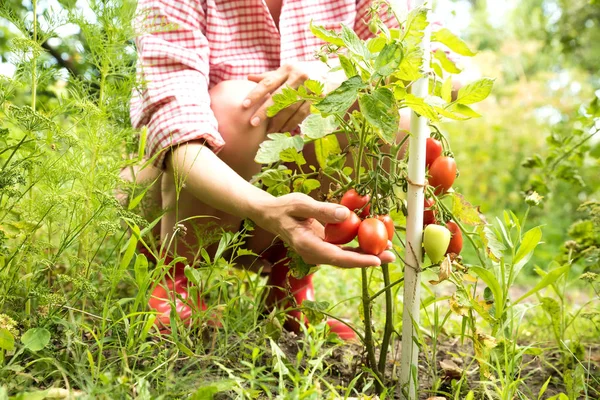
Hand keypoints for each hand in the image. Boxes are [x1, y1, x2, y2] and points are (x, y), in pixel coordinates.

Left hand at [243, 64, 310, 133]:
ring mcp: (309, 89)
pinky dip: (291, 123)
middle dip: (265, 111)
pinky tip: (283, 130)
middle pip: (278, 97)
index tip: (244, 105)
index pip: (268, 82)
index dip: (256, 94)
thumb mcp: (285, 71)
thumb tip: (248, 77)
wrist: (328, 73)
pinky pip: (301, 114)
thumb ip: (268, 76)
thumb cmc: (300, 73)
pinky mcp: (317, 99)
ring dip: (278, 121)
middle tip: (253, 123)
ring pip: (290, 108)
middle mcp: (298, 77)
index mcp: (287, 69)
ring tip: (268, 131)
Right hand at [254, 193, 395, 267]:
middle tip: (391, 256)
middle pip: (344, 261)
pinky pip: (342, 251)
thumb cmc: (284, 207)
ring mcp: (318, 252)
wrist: (271, 215)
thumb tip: (345, 215)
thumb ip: (322, 210)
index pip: (336, 257)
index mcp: (307, 245)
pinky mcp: (322, 248)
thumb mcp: (300, 203)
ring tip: (387, 251)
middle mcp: (313, 253)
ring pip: (345, 258)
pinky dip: (357, 248)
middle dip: (368, 260)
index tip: (375, 260)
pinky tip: (372, 243)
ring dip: (366, 255)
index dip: (357, 260)